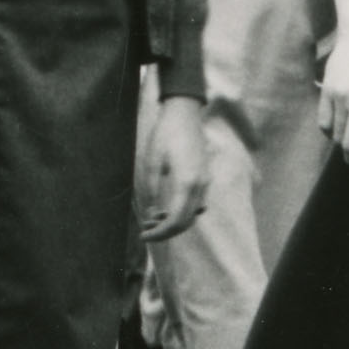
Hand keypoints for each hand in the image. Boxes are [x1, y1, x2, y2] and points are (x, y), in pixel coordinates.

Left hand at [135, 95, 207, 243]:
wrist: (184, 112)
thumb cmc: (165, 134)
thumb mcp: (151, 163)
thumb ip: (152, 191)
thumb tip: (153, 215)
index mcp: (187, 183)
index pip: (177, 221)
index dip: (160, 234)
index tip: (143, 236)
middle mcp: (201, 185)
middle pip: (186, 222)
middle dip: (165, 231)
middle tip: (145, 231)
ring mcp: (205, 181)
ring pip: (192, 214)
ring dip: (173, 223)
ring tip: (151, 221)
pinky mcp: (204, 177)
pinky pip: (196, 203)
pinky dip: (182, 212)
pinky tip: (164, 209)